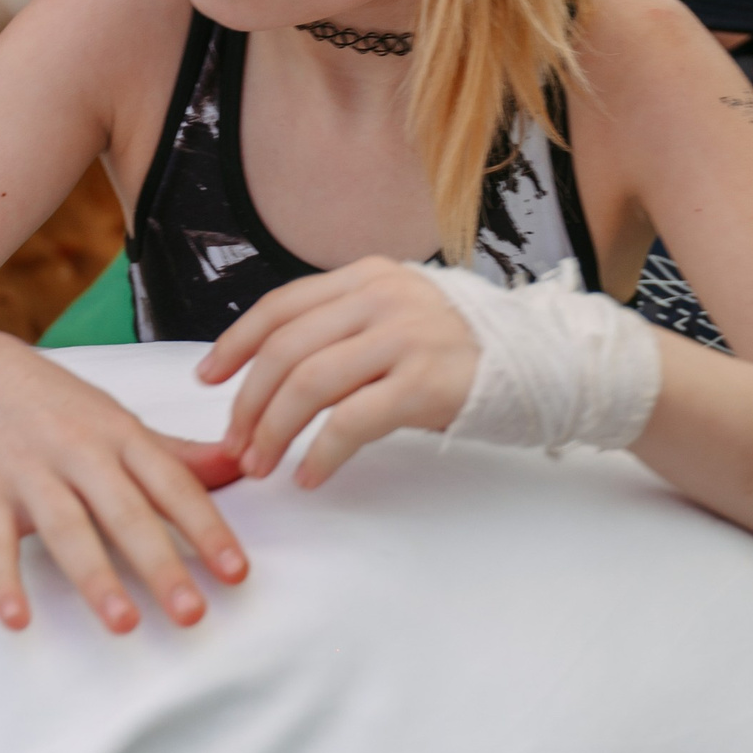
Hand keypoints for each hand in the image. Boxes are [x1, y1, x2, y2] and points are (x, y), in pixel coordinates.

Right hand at [0, 330, 248, 633]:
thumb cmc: (57, 405)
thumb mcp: (118, 421)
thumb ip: (177, 453)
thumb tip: (242, 466)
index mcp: (121, 435)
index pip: (173, 485)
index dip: (207, 528)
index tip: (236, 572)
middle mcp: (79, 451)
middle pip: (125, 512)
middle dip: (160, 564)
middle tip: (191, 614)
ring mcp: (29, 471)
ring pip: (66, 528)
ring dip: (95, 577)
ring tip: (124, 624)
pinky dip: (2, 580)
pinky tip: (17, 619)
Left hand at [195, 258, 478, 489]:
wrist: (544, 365)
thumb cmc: (464, 351)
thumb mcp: (401, 315)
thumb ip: (347, 325)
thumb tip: (274, 365)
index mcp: (369, 276)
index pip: (281, 305)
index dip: (235, 343)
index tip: (207, 378)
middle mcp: (382, 297)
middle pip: (285, 348)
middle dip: (248, 402)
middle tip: (234, 444)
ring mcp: (405, 337)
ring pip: (309, 383)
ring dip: (274, 431)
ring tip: (262, 465)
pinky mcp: (425, 383)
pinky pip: (352, 421)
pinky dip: (321, 453)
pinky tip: (311, 476)